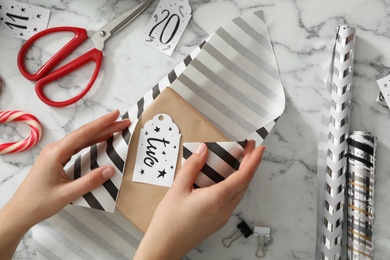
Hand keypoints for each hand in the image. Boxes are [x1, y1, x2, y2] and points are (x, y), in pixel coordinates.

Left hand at [0, 110, 129, 259]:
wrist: (20, 212)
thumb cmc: (39, 203)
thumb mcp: (67, 195)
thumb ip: (89, 181)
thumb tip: (111, 169)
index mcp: (56, 153)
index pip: (84, 134)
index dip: (102, 124)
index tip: (116, 115)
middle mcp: (55, 149)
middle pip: (84, 134)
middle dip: (105, 126)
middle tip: (123, 121)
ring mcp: (55, 153)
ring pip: (81, 139)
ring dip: (99, 133)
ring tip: (116, 128)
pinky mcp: (56, 159)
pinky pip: (77, 146)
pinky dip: (91, 142)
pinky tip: (100, 140)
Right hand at [134, 140, 264, 259]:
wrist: (165, 246)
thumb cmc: (169, 220)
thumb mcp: (178, 188)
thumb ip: (192, 166)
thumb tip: (203, 149)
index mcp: (217, 198)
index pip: (243, 176)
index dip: (253, 160)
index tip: (259, 147)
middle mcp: (225, 208)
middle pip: (245, 183)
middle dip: (250, 164)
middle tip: (249, 148)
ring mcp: (223, 217)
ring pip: (239, 192)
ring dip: (243, 175)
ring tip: (240, 161)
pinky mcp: (218, 221)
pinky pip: (232, 200)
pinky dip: (234, 186)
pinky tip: (226, 180)